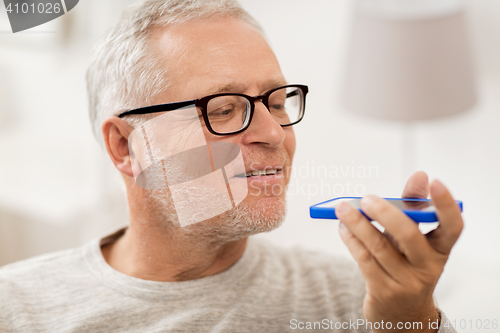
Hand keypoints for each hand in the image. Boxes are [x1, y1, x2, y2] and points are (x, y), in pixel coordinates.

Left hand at [336, 171, 462, 331]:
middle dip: (385, 213)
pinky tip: (343, 228)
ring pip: (378, 246)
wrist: (401, 313)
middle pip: (408, 235)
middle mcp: (428, 266)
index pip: (453, 226)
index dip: (446, 205)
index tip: (435, 183)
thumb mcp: (414, 239)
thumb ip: (413, 207)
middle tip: (365, 198)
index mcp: (441, 250)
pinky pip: (364, 259)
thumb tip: (420, 176)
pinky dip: (351, 239)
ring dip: (357, 223)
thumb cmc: (406, 264)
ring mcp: (406, 282)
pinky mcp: (383, 291)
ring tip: (342, 208)